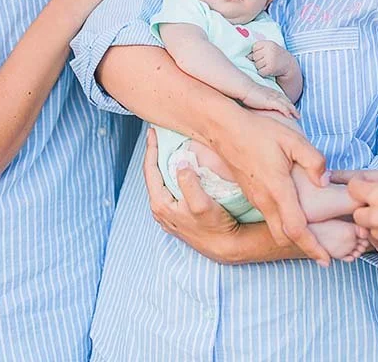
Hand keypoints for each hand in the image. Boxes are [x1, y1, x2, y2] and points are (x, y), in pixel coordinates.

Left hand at [142, 129, 240, 262]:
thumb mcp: (201, 204)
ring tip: (169, 147)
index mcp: (160, 205)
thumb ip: (188, 183)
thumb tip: (181, 163)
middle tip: (159, 136)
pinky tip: (180, 167)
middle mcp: (161, 210)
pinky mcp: (179, 215)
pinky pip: (170, 189)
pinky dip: (172, 174)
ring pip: (162, 182)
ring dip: (164, 164)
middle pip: (154, 175)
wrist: (226, 246)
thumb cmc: (214, 226)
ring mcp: (169, 214)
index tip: (153, 132)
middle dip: (156, 154)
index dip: (151, 149)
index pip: (150, 170)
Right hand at [212, 110, 330, 265]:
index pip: (296, 229)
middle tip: (328, 251)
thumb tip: (325, 182)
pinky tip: (298, 215)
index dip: (313, 247)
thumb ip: (314, 161)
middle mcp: (265, 200)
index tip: (326, 260)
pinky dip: (285, 224)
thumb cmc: (259, 132)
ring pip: (277, 228)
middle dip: (306, 247)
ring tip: (317, 234)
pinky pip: (270, 218)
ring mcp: (256, 200)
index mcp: (277, 189)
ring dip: (296, 235)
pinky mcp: (252, 195)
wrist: (225, 130)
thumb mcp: (293, 139)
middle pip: (285, 237)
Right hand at [240, 84, 298, 119]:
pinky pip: (282, 107)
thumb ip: (260, 100)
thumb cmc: (248, 93)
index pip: (283, 98)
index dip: (288, 104)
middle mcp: (274, 94)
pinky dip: (287, 111)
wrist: (245, 88)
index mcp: (271, 92)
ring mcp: (273, 98)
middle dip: (293, 108)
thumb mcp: (256, 97)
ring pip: (287, 104)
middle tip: (298, 115)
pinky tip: (290, 116)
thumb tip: (259, 105)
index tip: (292, 109)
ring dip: (293, 110)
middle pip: (287, 101)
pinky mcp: (271, 102)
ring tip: (298, 117)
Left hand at [248, 41, 298, 80]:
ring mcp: (271, 59)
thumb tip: (247, 57)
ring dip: (260, 67)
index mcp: (269, 43)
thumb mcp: (269, 49)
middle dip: (258, 60)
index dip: (257, 52)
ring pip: (256, 65)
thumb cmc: (276, 56)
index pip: (254, 47)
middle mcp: (270, 50)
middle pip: (254, 56)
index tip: (264, 54)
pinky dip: (263, 73)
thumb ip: (257, 50)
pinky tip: (269, 70)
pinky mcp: (271, 68)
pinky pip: (260, 72)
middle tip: (267, 61)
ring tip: (268, 65)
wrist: (289, 65)